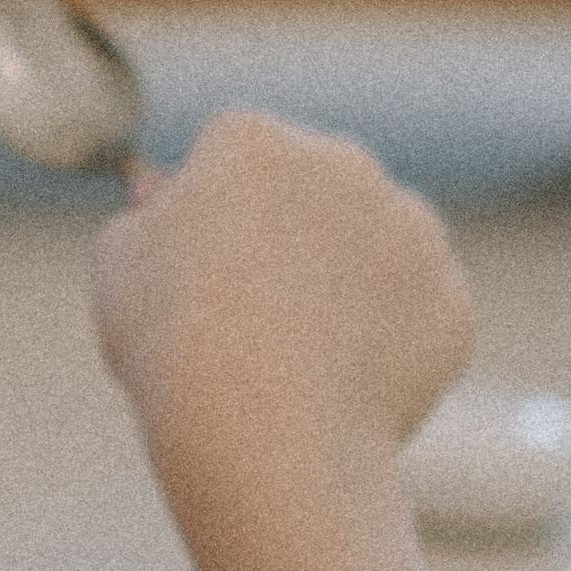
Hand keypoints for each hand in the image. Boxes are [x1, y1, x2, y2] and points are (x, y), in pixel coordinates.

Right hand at [91, 113, 472, 534]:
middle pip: (314, 188)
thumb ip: (142, 220)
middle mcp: (344, 163)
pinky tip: (343, 382)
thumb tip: (160, 205)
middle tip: (250, 313)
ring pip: (375, 245)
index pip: (231, 154)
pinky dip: (389, 341)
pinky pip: (416, 312)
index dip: (210, 211)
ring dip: (348, 280)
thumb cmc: (175, 345)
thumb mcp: (118, 269)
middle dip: (290, 233)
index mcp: (254, 139)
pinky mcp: (452, 298)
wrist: (265, 431)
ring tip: (299, 355)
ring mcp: (411, 229)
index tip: (198, 268)